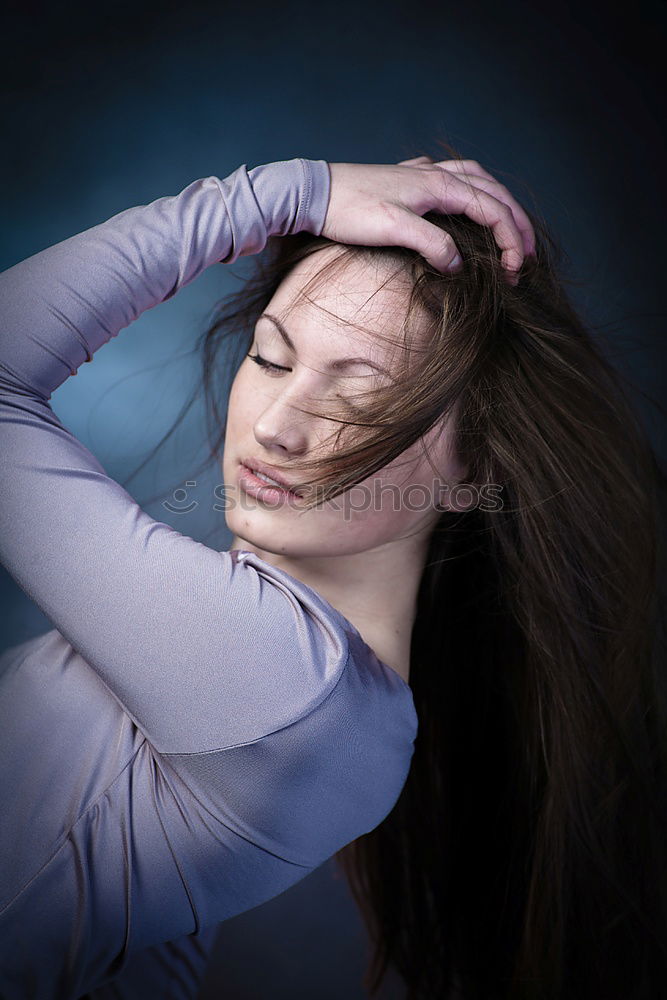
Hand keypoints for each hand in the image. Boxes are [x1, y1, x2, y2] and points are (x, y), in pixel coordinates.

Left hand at [320, 155, 534, 284]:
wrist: (314, 192)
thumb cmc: (349, 210)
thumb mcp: (393, 229)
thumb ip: (432, 244)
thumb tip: (459, 265)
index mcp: (440, 185)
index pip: (493, 210)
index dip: (511, 241)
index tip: (514, 272)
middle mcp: (437, 174)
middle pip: (494, 194)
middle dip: (516, 225)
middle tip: (527, 257)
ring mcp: (422, 174)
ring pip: (477, 181)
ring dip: (498, 203)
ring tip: (509, 227)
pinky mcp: (407, 180)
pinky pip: (454, 179)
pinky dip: (472, 190)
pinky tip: (465, 200)